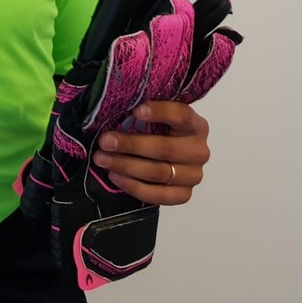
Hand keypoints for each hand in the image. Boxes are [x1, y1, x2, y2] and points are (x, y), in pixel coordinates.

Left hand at [91, 100, 209, 205]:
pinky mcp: (184, 195)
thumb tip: (116, 107)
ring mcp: (194, 175)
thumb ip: (145, 113)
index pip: (181, 116)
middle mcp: (199, 151)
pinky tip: (115, 176)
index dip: (160, 112)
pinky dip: (134, 186)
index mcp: (196, 125)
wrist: (167, 161)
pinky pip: (158, 195)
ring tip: (102, 159)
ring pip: (159, 172)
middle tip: (105, 141)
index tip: (136, 111)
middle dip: (131, 145)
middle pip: (165, 149)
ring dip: (126, 166)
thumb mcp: (157, 119)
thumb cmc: (158, 133)